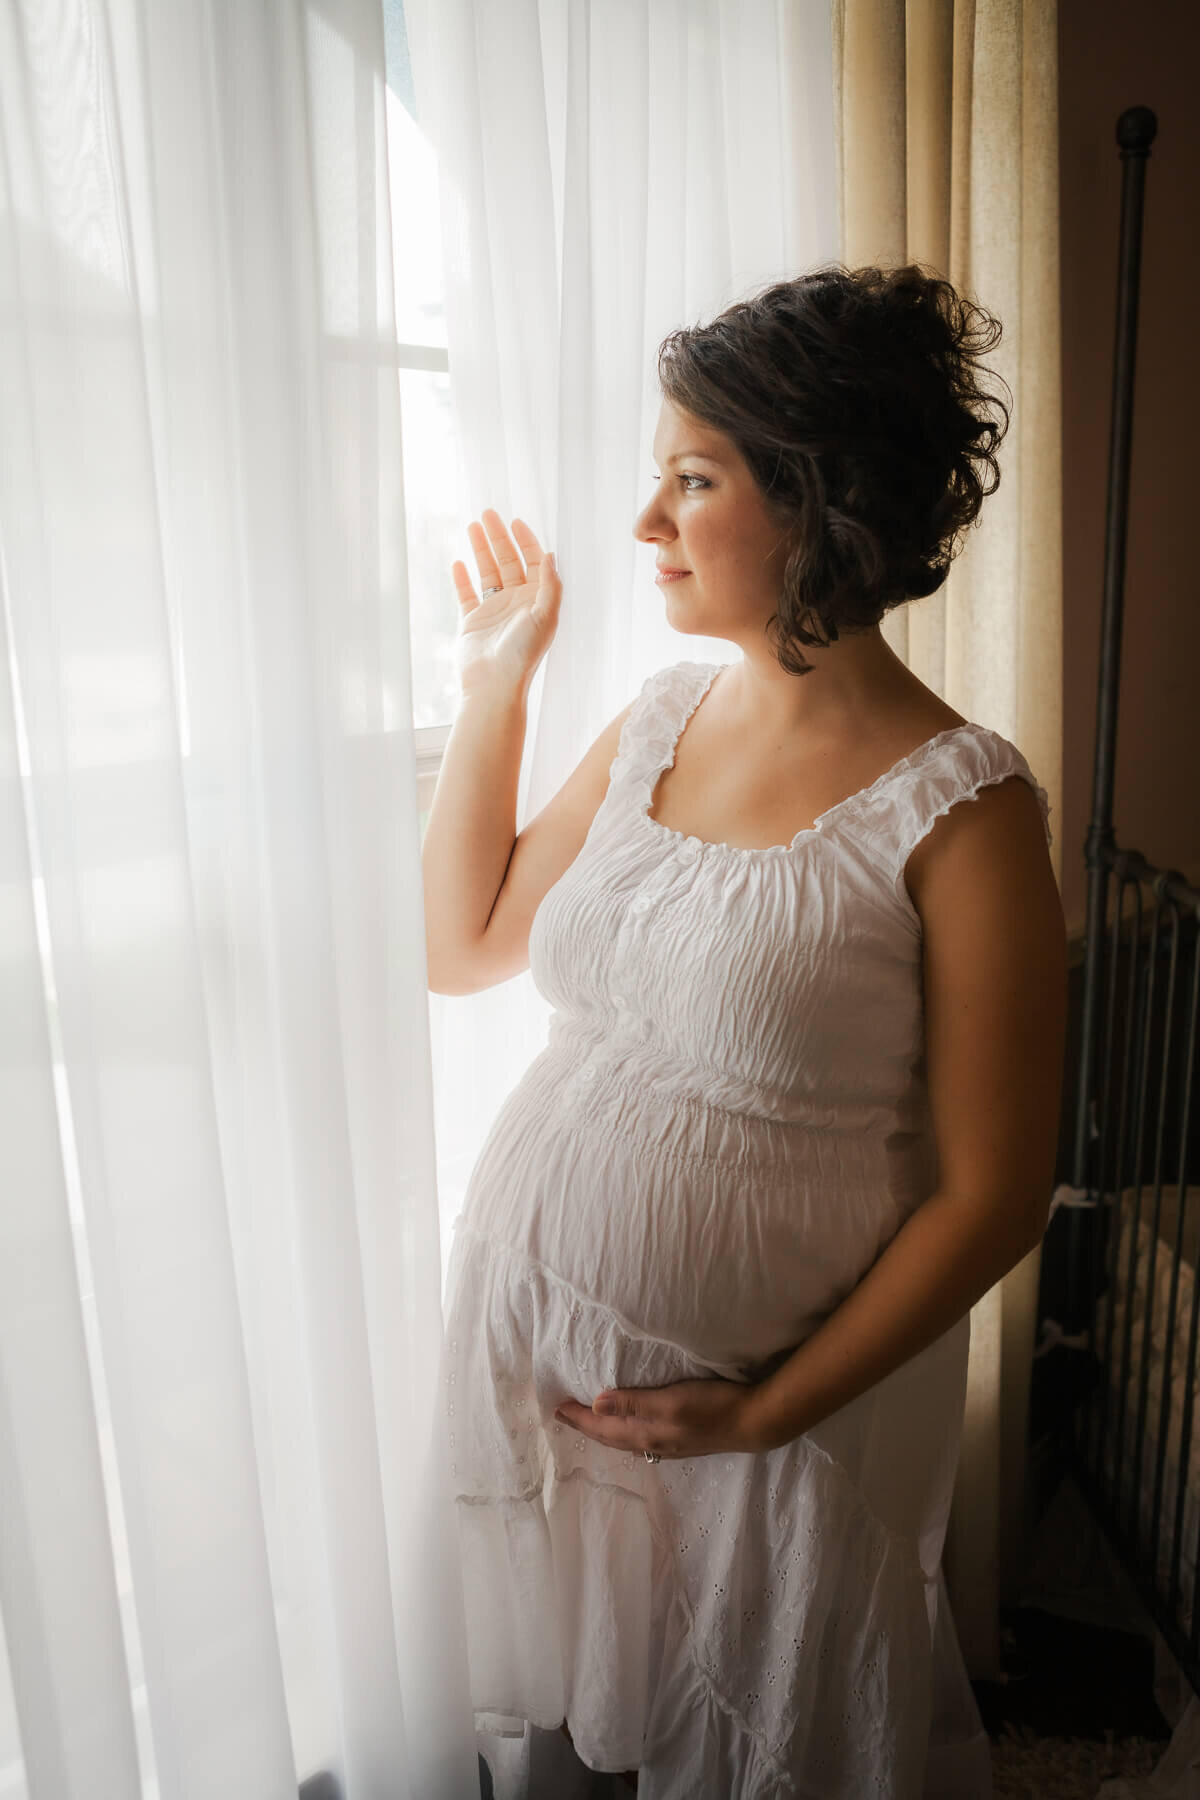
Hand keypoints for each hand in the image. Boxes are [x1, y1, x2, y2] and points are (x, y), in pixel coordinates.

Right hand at [451, 509, 561, 700]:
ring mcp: (494, 612)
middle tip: (488, 514)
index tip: (515, 522)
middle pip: (509, 562)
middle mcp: (517, 604)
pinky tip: (459, 563)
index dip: (526, 541)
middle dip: (499, 538)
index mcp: (537, 601)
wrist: (494, 683)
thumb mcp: (545, 616)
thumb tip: (550, 554)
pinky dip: (462, 579)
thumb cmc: (523, 653)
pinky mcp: (472, 622)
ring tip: (472, 526)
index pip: (534, 564)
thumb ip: (550, 585)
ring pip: (488, 573)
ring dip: (481, 550)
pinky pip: (466, 594)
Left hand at [554, 1376, 764, 1460]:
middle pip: (610, 1438)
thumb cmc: (712, 1406)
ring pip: (625, 1441)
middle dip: (586, 1427)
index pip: (602, 1429)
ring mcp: (669, 1445)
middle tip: (563, 1416)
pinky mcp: (682, 1440)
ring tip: (589, 1422)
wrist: (755, 1422)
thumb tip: (594, 1405)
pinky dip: (624, 1432)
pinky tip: (629, 1429)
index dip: (578, 1419)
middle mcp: (653, 1444)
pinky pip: (640, 1439)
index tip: (555, 1408)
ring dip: (604, 1431)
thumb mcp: (670, 1400)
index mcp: (646, 1435)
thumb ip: (633, 1403)